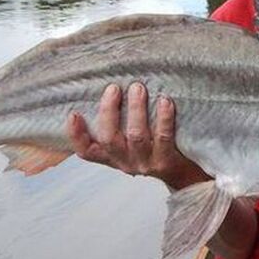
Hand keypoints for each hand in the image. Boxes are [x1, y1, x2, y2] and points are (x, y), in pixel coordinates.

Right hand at [66, 82, 210, 190]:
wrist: (185, 173)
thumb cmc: (153, 146)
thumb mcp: (130, 140)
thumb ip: (118, 122)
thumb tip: (112, 85)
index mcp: (112, 156)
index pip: (86, 151)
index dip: (76, 135)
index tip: (73, 113)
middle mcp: (125, 162)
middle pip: (109, 139)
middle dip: (109, 111)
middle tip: (114, 88)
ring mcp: (145, 163)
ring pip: (135, 136)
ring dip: (136, 110)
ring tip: (138, 88)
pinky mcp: (166, 162)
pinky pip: (163, 137)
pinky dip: (163, 117)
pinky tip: (164, 101)